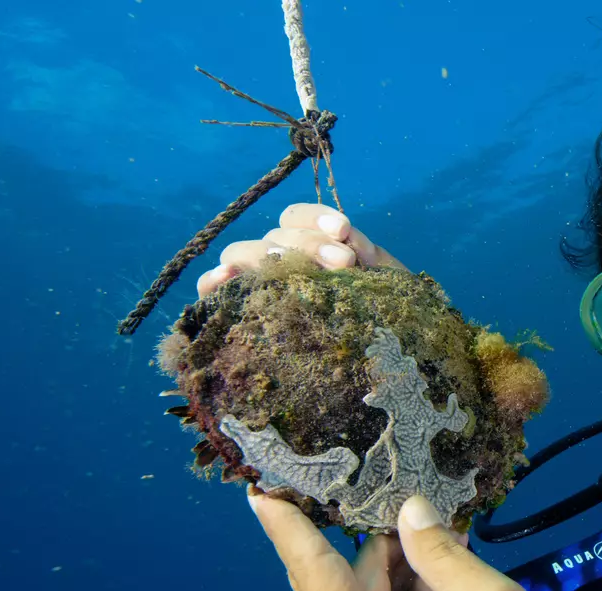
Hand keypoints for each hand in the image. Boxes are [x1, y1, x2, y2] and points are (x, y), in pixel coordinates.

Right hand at [197, 203, 407, 296]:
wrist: (386, 362)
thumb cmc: (387, 317)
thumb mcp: (385, 282)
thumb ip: (368, 255)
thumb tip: (346, 238)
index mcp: (312, 245)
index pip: (298, 217)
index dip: (316, 217)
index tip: (344, 231)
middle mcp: (282, 259)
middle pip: (278, 235)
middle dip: (310, 244)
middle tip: (344, 263)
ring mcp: (259, 282)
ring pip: (242, 253)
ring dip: (265, 255)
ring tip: (289, 268)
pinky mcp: (239, 309)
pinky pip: (214, 289)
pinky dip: (214, 280)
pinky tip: (223, 279)